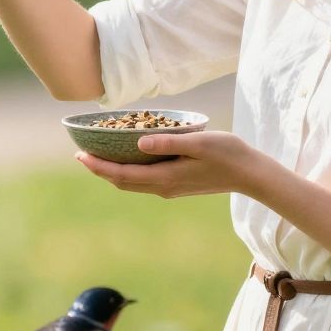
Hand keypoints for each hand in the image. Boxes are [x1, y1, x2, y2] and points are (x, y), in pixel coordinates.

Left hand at [73, 131, 273, 199]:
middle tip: (82, 155)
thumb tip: (138, 142)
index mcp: (165, 178)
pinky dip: (130, 172)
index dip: (98, 167)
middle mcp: (163, 187)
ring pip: (133, 183)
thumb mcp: (198, 142)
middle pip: (122, 183)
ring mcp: (170, 189)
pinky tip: (129, 158)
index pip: (122, 175)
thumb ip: (168, 142)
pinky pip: (145, 181)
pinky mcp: (178, 185)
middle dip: (100, 171)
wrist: (250, 174)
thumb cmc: (228, 154)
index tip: (80, 156)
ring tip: (99, 157)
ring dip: (113, 172)